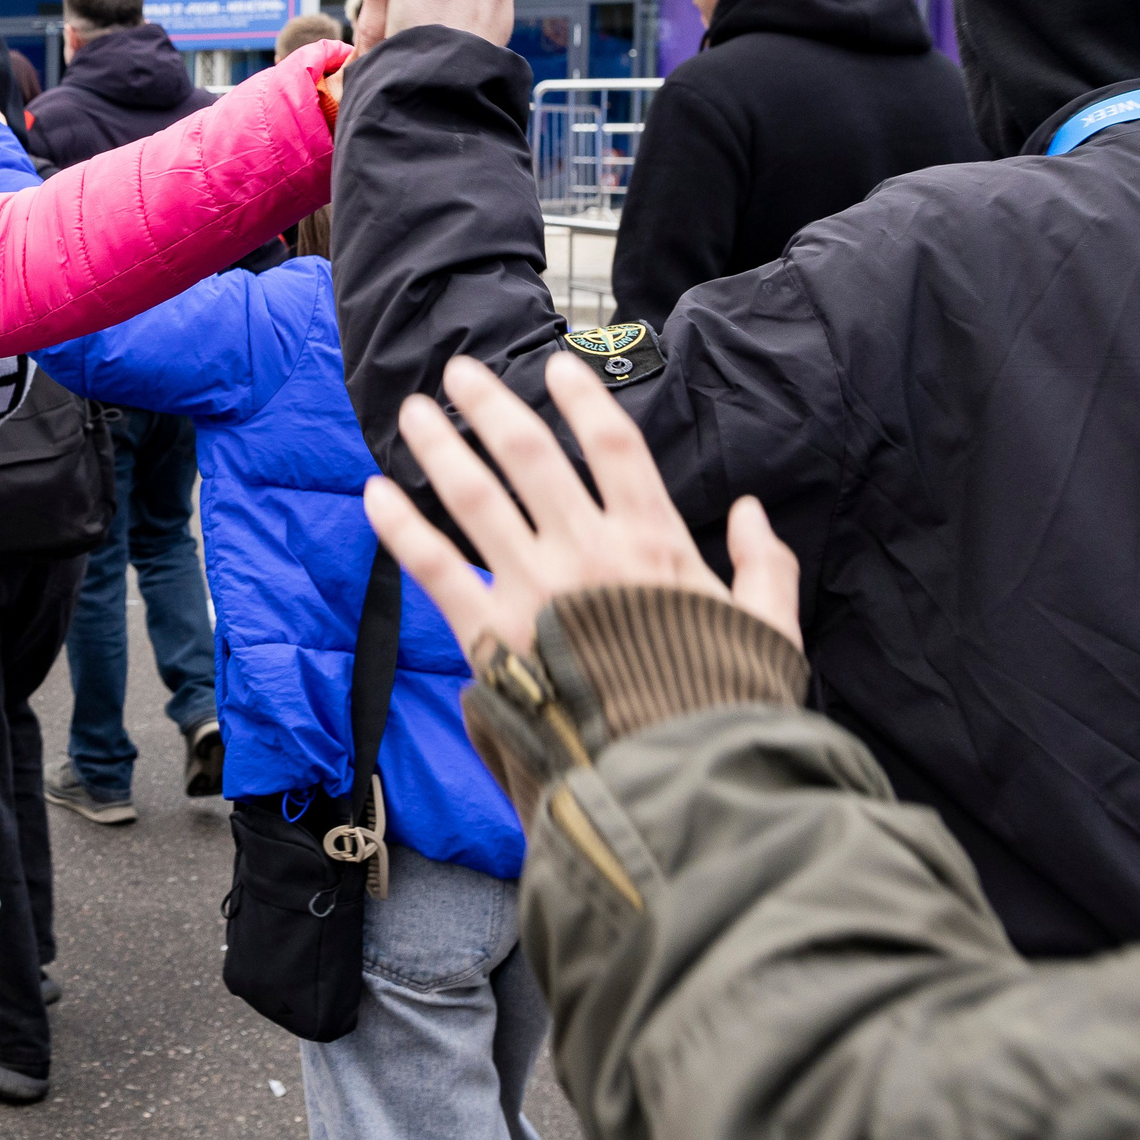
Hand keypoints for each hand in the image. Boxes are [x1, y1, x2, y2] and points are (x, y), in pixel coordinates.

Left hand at [362, 354, 799, 662]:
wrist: (672, 774)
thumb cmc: (720, 705)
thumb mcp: (765, 631)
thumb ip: (763, 567)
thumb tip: (752, 512)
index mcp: (654, 543)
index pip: (615, 448)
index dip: (584, 401)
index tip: (557, 365)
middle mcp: (587, 551)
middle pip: (530, 457)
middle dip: (492, 407)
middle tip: (460, 371)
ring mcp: (534, 588)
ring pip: (476, 498)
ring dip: (442, 449)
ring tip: (415, 412)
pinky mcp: (491, 633)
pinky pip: (436, 569)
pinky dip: (401, 528)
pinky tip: (373, 494)